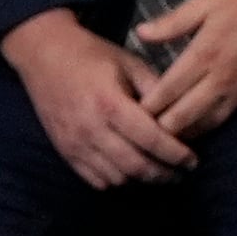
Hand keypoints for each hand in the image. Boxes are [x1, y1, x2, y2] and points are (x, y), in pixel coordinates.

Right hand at [2, 8, 191, 188]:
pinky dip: (116, 181)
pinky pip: (94, 179)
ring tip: (161, 173)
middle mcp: (90, 128)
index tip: (193, 161)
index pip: (151, 140)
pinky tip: (132, 173)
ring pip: (116, 178)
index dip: (176, 155)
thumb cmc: (92, 56)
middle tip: (182, 173)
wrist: (43, 54)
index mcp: (110, 104)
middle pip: (135, 166)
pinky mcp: (63, 150)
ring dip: (142, 180)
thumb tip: (183, 116)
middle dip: (164, 174)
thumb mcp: (131, 64)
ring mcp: (74, 142)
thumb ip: (157, 90)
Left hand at [134, 0, 236, 139]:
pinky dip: (208, 125)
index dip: (147, 106)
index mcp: (204, 53)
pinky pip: (227, 116)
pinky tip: (196, 127)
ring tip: (166, 138)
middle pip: (184, 115)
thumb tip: (141, 34)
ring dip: (186, 132)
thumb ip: (173, 20)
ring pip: (207, 123)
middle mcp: (221, 77)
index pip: (168, 89)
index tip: (131, 113)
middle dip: (161, 128)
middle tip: (143, 132)